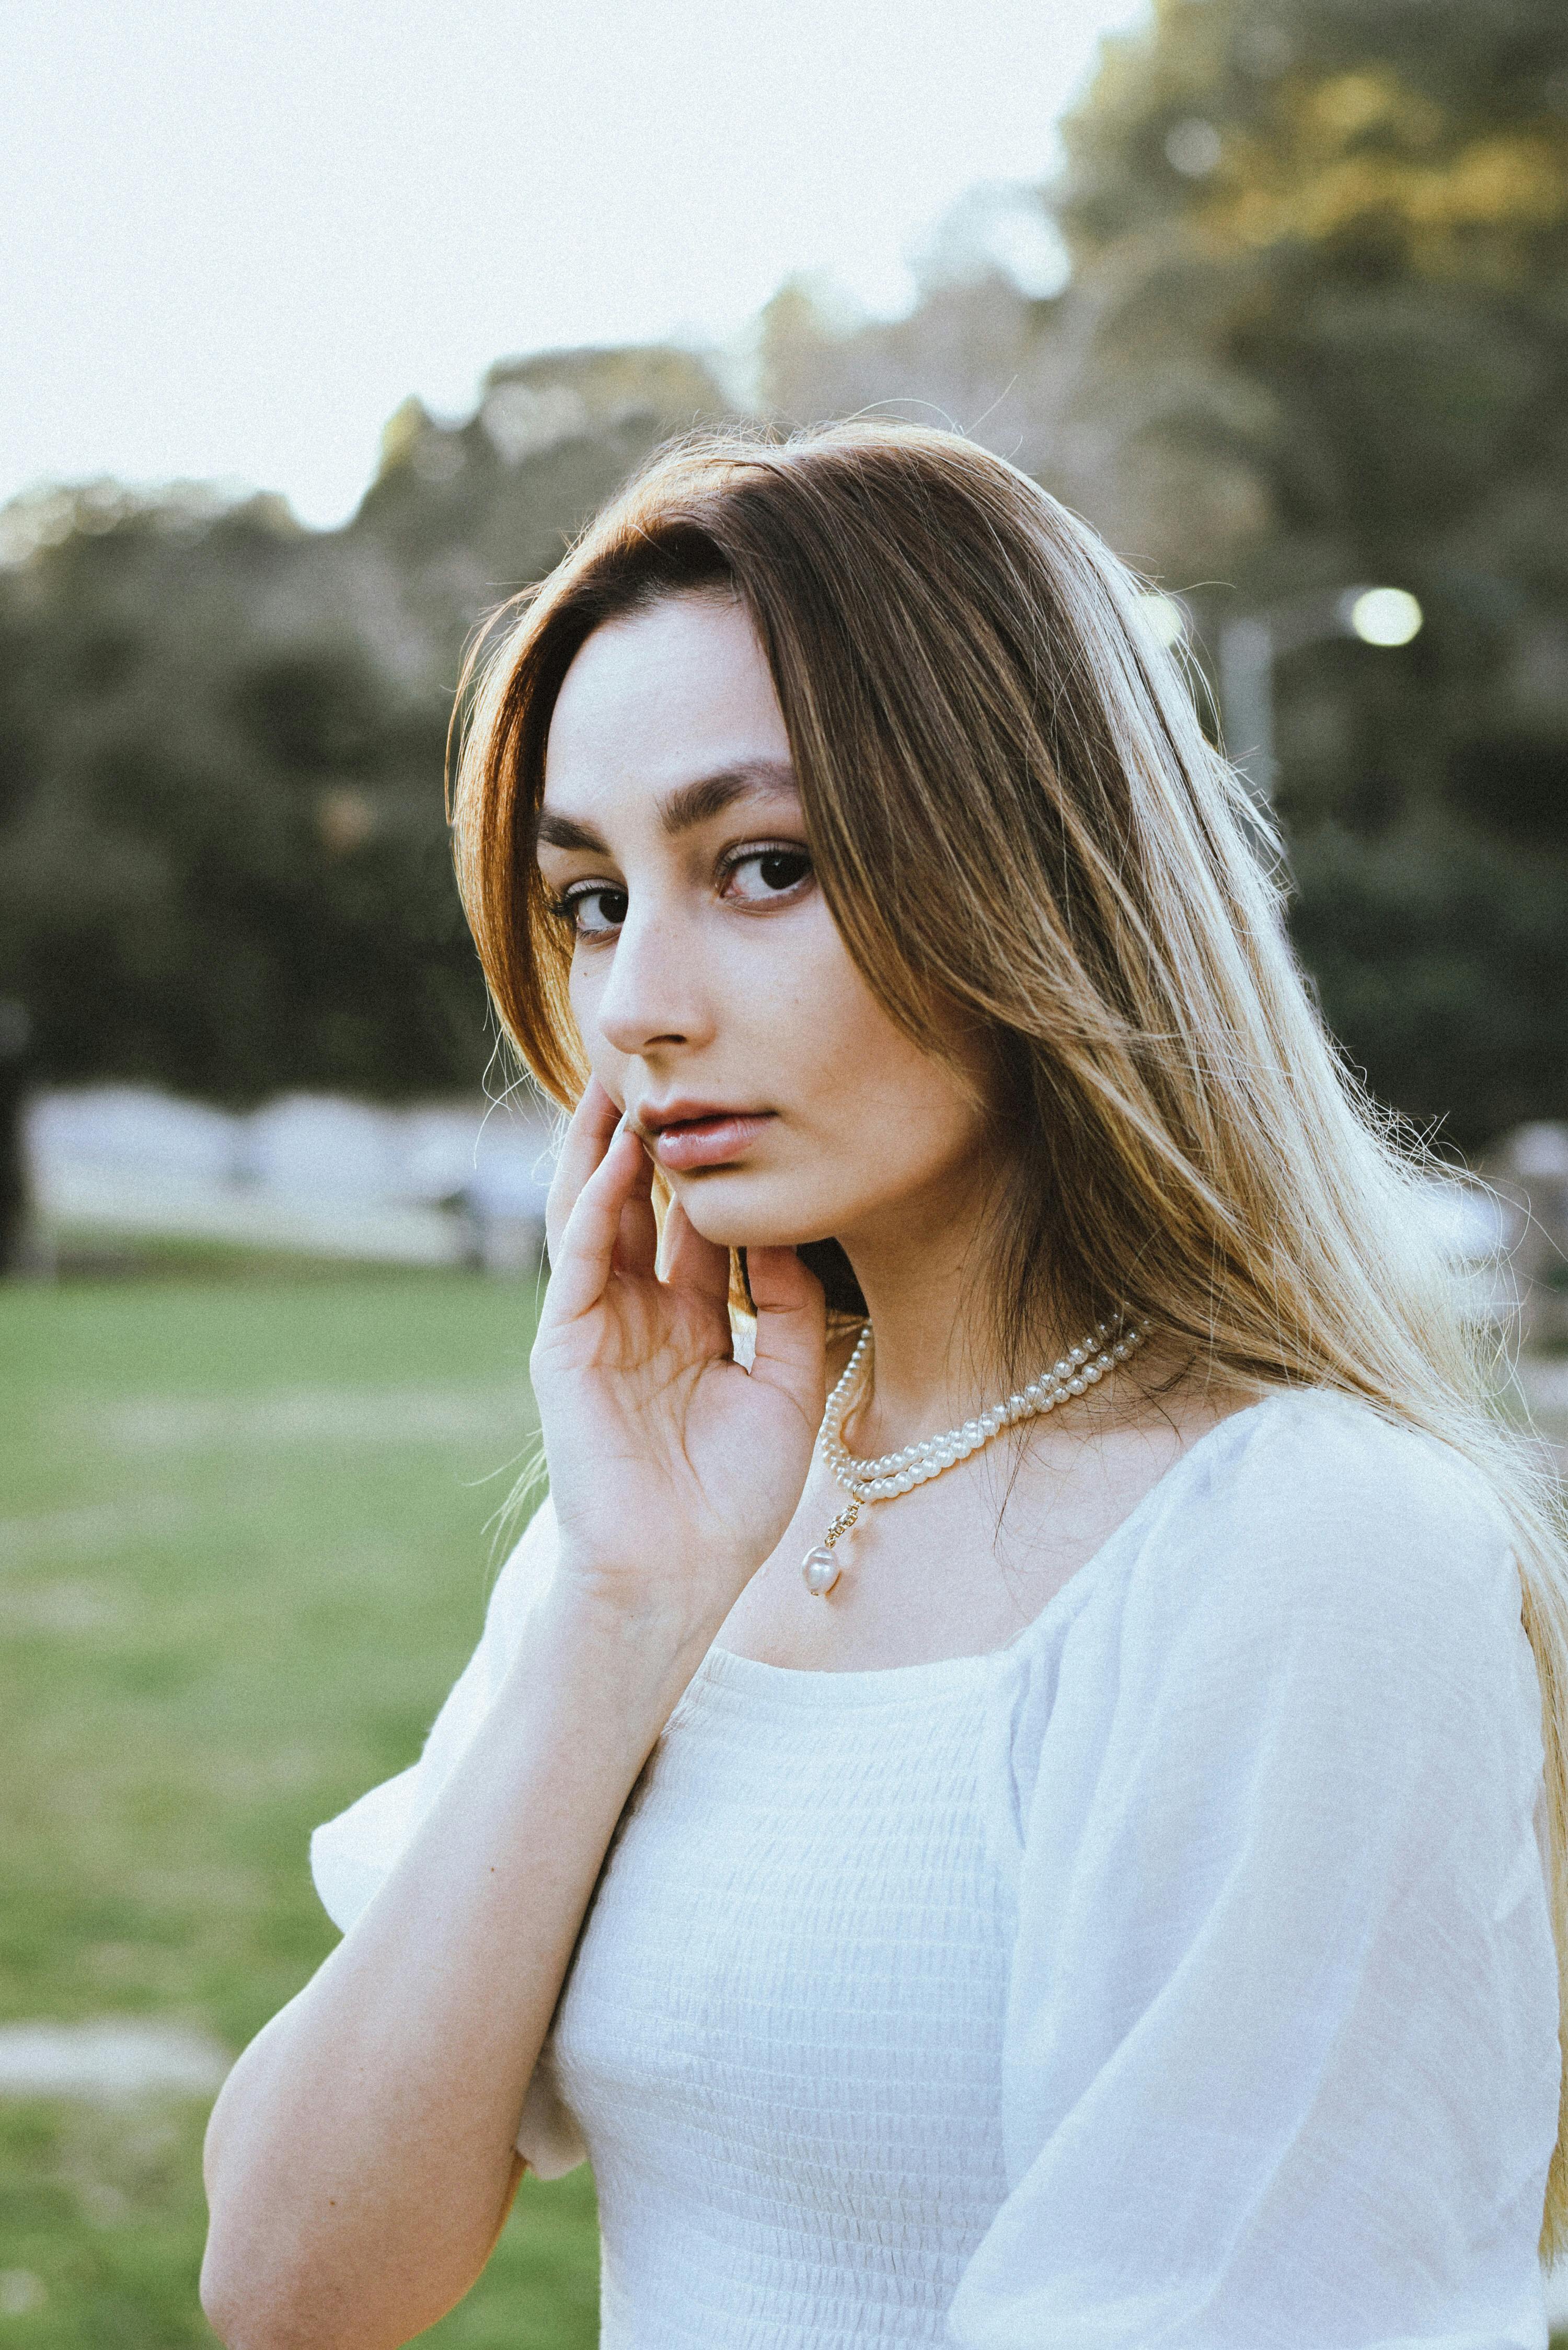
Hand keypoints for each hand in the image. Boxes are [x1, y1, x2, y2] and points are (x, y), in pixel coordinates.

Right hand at [529, 1076, 826, 1647]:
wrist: (680, 1574)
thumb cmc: (732, 1500)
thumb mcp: (788, 1389)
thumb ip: (794, 1309)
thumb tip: (792, 1232)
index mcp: (690, 1325)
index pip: (696, 1226)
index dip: (713, 1169)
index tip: (743, 1103)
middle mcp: (639, 1314)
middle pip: (638, 1204)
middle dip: (647, 1138)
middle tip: (669, 1065)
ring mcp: (596, 1325)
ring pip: (595, 1213)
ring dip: (605, 1147)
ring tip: (624, 1080)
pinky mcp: (564, 1343)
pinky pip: (578, 1256)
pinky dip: (594, 1201)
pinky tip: (615, 1153)